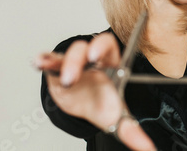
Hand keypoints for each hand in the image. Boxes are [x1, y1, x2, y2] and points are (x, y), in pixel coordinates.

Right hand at [36, 32, 155, 150]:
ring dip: (62, 65)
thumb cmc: (101, 101)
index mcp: (108, 62)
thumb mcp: (116, 116)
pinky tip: (38, 62)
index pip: (106, 46)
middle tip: (73, 75)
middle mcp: (89, 58)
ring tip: (62, 80)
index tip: (95, 55)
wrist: (83, 103)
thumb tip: (148, 149)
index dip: (100, 46)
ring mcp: (72, 62)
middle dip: (77, 58)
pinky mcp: (55, 69)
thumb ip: (131, 130)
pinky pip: (49, 60)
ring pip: (65, 56)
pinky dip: (43, 60)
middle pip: (84, 48)